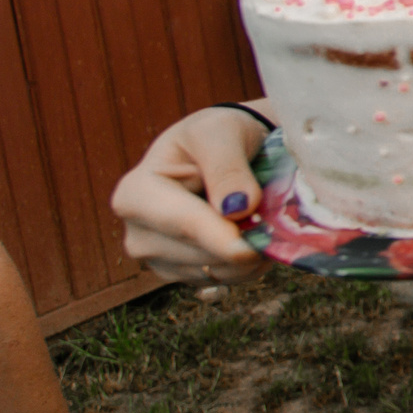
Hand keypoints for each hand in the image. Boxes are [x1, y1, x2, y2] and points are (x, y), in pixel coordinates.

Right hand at [109, 105, 271, 284]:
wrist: (221, 151)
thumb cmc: (214, 135)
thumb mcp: (219, 133)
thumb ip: (227, 167)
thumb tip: (238, 208)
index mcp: (135, 194)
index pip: (181, 224)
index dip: (220, 238)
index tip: (251, 248)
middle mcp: (138, 234)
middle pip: (202, 253)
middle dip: (245, 240)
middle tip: (277, 212)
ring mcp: (159, 260)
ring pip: (219, 270)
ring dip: (252, 251)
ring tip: (264, 214)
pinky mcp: (185, 274)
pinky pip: (227, 278)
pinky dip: (250, 261)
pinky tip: (254, 232)